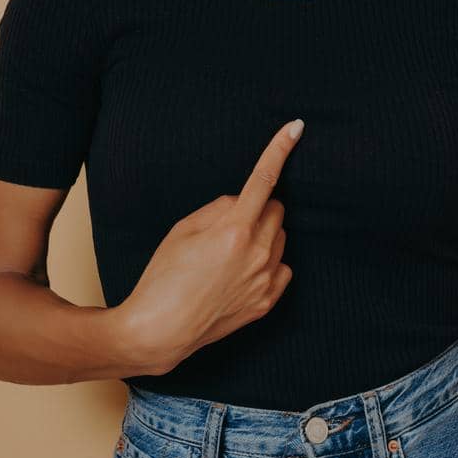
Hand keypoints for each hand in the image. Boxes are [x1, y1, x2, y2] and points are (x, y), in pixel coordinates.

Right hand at [118, 117, 303, 374]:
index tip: (296, 127)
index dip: (280, 149)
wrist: (161, 331)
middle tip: (228, 223)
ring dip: (262, 235)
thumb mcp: (182, 229)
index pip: (263, 178)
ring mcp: (265, 280)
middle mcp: (256, 253)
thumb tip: (242, 202)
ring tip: (228, 254)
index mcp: (233, 230)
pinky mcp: (267, 302)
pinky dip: (267, 262)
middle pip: (276, 209)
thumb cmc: (164, 277)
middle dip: (258, 207)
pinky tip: (241, 273)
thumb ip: (219, 208)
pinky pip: (282, 267)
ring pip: (279, 238)